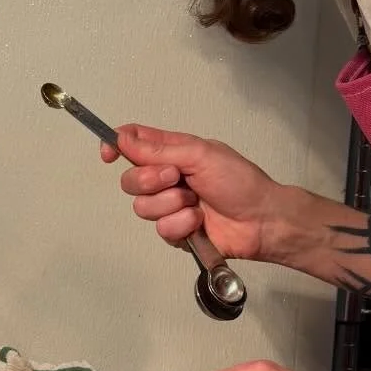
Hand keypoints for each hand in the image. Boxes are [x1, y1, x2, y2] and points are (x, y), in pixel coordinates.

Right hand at [106, 124, 284, 263]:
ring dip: (171, 204)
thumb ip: (159, 149)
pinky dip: (181, 224)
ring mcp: (170, 207)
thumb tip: (122, 138)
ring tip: (196, 204)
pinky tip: (199, 223)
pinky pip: (161, 229)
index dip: (116, 145)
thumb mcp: (201, 154)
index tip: (109, 153)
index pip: (133, 142)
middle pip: (130, 179)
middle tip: (177, 179)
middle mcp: (167, 178)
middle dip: (150, 180)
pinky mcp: (176, 232)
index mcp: (173, 152)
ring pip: (142, 208)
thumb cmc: (239, 181)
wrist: (262, 220)